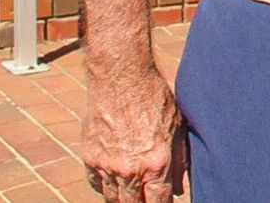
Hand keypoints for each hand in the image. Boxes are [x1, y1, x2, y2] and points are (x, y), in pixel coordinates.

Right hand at [83, 65, 187, 200]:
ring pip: (113, 200)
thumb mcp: (177, 126)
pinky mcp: (90, 158)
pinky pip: (97, 185)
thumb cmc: (154, 97)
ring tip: (133, 194)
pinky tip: (117, 180)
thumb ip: (179, 160)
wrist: (120, 78)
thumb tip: (178, 189)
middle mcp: (130, 169)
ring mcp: (107, 166)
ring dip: (124, 200)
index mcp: (156, 163)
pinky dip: (107, 186)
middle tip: (147, 199)